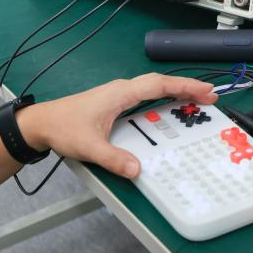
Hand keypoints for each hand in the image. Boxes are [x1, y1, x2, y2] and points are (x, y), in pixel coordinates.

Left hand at [16, 73, 217, 178]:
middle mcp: (122, 90)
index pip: (159, 85)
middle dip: (187, 88)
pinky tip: (169, 109)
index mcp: (120, 93)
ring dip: (175, 92)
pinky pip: (146, 96)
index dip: (184, 87)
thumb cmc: (63, 128)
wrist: (42, 124)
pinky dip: (163, 99)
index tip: (206, 91)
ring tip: (196, 101)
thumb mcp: (90, 146)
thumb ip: (114, 158)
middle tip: (210, 97)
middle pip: (161, 83)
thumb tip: (138, 169)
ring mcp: (119, 95)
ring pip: (154, 88)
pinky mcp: (115, 103)